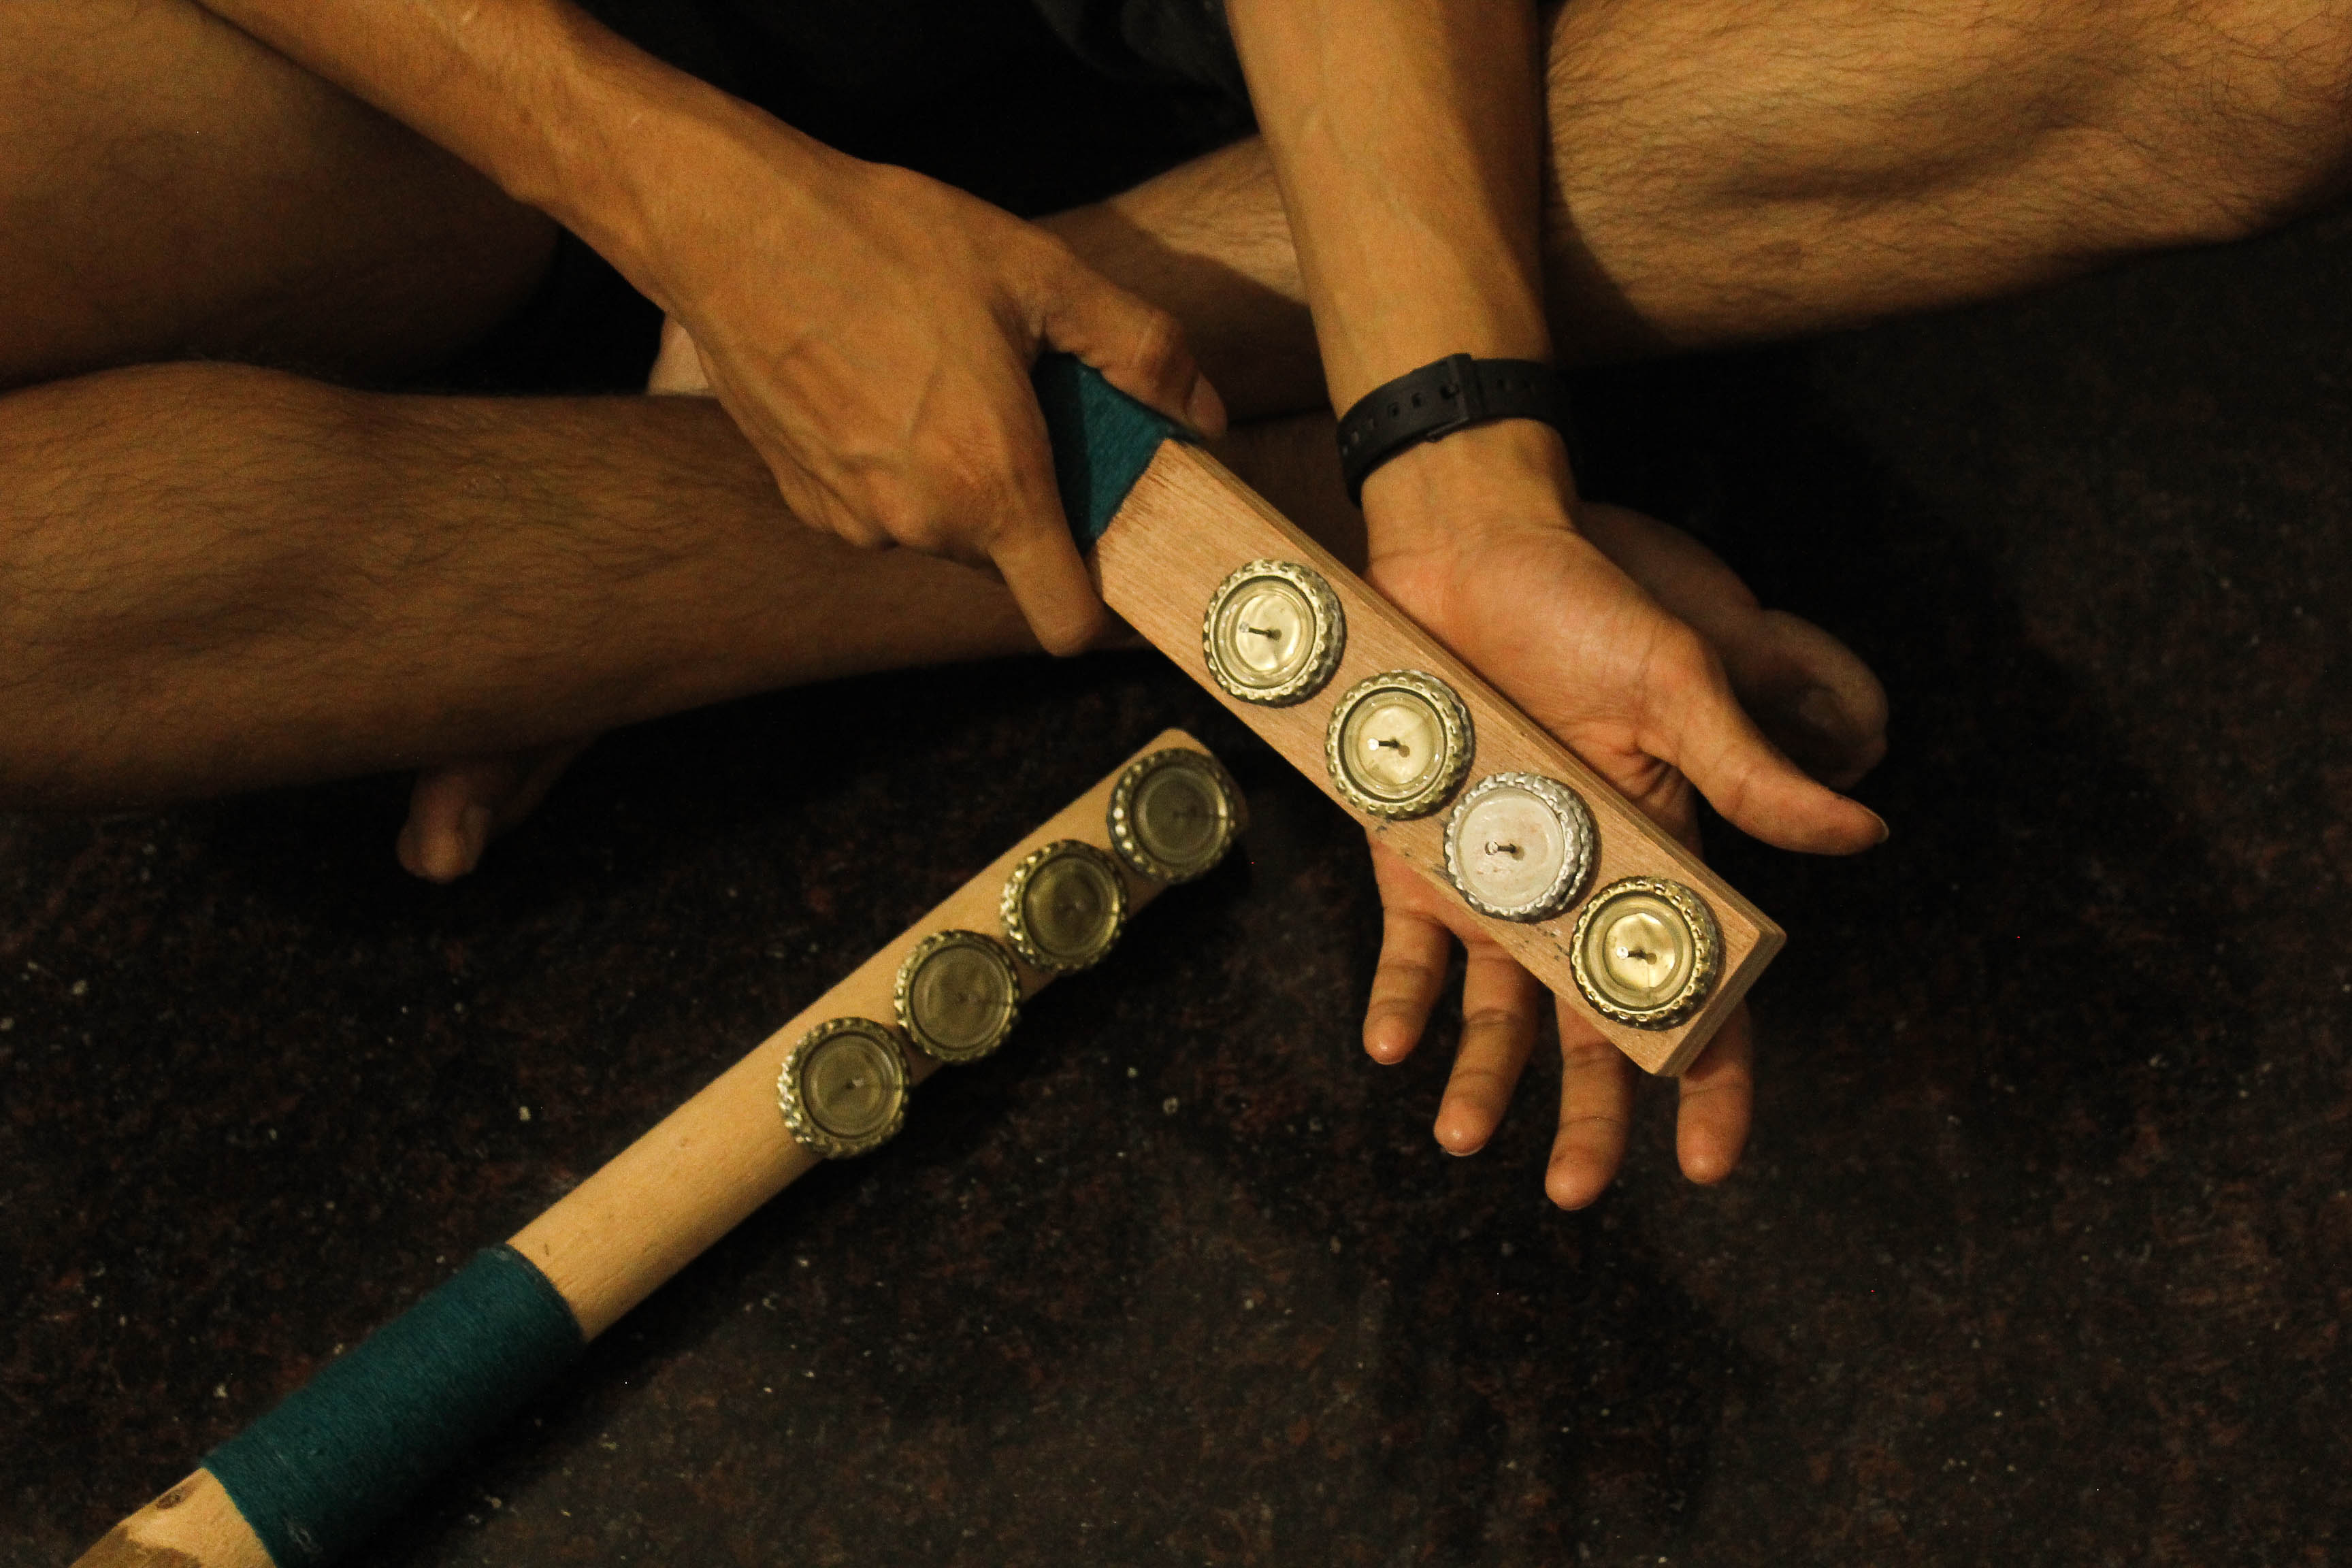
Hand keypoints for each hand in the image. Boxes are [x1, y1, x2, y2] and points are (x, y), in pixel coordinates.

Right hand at [622, 100, 1224, 652]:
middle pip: (1012, 562)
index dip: (1105, 606)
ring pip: (947, 532)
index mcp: (990, 483)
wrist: (729, 225)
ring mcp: (853, 520)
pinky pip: (885, 509)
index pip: (1065, 622)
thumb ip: (1142, 348)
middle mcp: (918, 523)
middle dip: (1035, 503)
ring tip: (946, 379)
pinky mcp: (805, 502)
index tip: (1118, 555)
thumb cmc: (884, 242)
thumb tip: (1205, 412)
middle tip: (1031, 408)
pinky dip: (903, 468)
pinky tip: (885, 385)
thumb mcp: (1040, 274)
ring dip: (966, 481)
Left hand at [1358, 425, 1886, 1206]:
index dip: (1709, 1077)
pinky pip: (1409, 944)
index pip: (1696, 987)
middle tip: (1578, 1193)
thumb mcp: (1677, 680)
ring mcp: (1490, 874)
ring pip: (1497, 1004)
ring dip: (1486, 1076)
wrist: (1461, 546)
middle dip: (1592, 1112)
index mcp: (1656, 852)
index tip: (1708, 1165)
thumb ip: (1749, 768)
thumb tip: (1861, 835)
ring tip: (1464, 1138)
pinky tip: (1393, 1043)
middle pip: (1592, 1023)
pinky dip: (1400, 994)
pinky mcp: (1412, 853)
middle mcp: (1575, 882)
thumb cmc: (1584, 602)